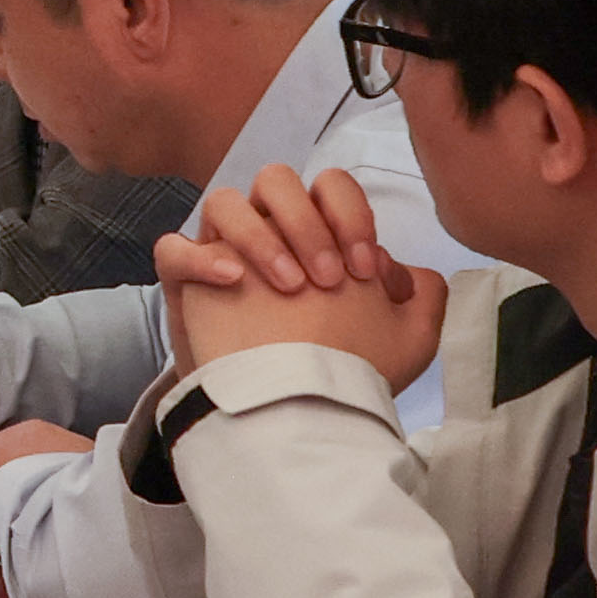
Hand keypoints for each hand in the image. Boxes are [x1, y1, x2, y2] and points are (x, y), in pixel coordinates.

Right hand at [160, 165, 449, 390]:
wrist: (289, 418)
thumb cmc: (345, 373)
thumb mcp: (405, 341)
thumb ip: (422, 298)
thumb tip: (407, 270)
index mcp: (317, 233)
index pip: (331, 186)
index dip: (350, 215)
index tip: (364, 270)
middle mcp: (268, 231)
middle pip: (275, 179)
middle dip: (305, 223)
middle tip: (327, 280)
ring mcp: (223, 251)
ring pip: (223, 202)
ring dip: (260, 237)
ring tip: (288, 286)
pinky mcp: (184, 283)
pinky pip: (174, 250)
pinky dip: (201, 259)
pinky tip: (234, 280)